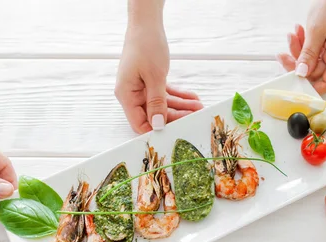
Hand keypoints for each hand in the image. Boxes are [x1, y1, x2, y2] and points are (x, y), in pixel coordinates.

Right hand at [115, 9, 202, 133]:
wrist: (146, 24)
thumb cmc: (146, 46)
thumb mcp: (155, 77)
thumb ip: (156, 103)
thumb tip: (157, 125)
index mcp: (126, 95)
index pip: (139, 123)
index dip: (156, 130)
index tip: (175, 132)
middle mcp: (131, 94)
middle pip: (154, 115)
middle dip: (176, 116)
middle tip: (195, 116)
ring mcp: (140, 88)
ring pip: (162, 105)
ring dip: (181, 106)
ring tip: (198, 106)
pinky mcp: (149, 82)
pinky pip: (164, 94)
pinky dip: (178, 96)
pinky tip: (192, 98)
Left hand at [277, 0, 325, 93]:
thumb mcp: (316, 31)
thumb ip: (308, 54)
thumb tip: (301, 73)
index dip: (310, 86)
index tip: (294, 80)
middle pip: (315, 72)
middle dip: (298, 62)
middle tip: (285, 53)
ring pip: (311, 62)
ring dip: (299, 51)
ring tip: (292, 36)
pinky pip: (314, 52)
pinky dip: (304, 45)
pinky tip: (299, 33)